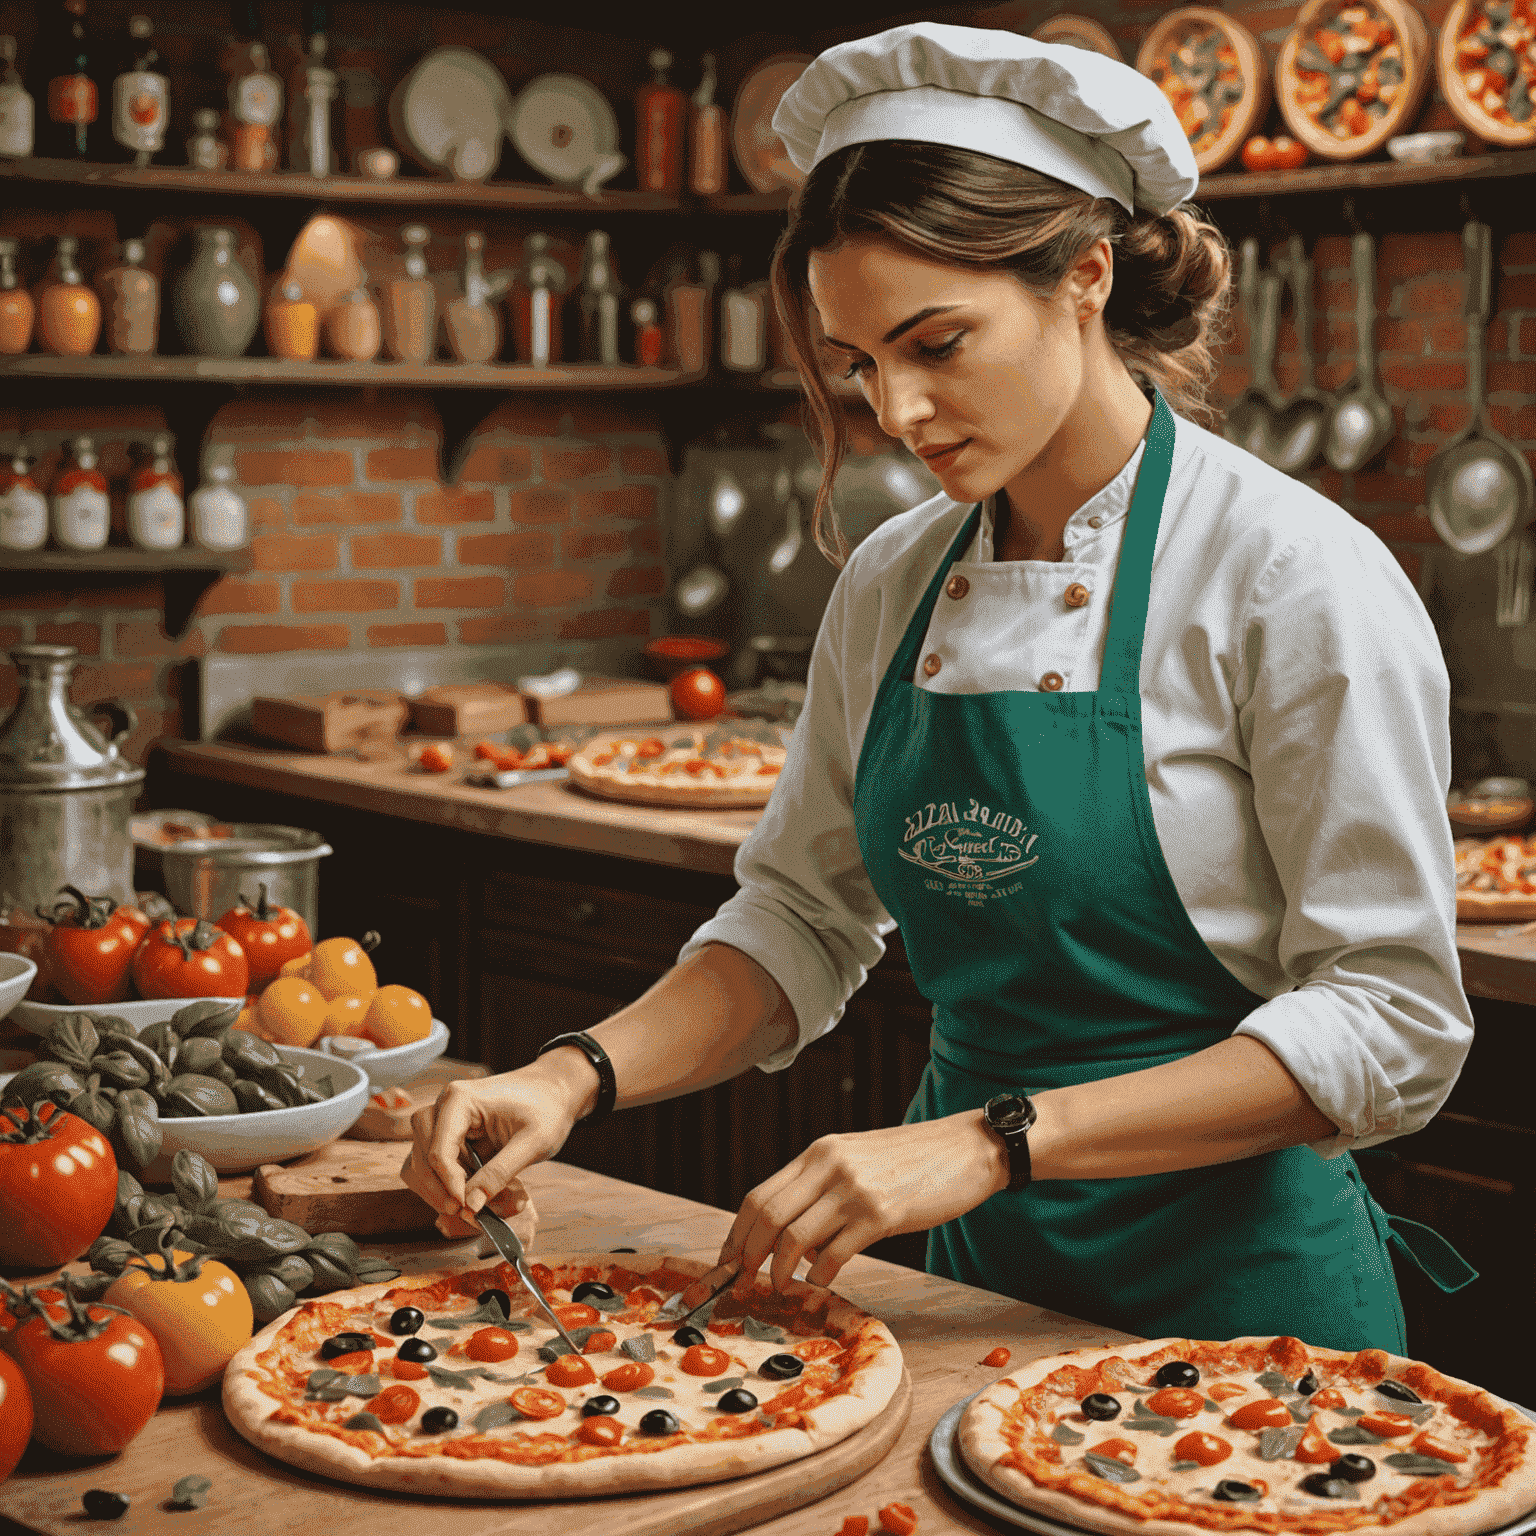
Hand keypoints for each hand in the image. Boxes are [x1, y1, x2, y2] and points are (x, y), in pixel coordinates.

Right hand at [399, 1061, 585, 1238]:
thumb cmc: (547, 1108)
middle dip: (442, 1191)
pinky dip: (450, 1186)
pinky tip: (476, 1196)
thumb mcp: (533, 1142)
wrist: (555, 1092)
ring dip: (443, 1191)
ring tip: (477, 1207)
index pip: (439, 1151)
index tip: (467, 1209)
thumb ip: (500, 1173)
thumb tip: (471, 1206)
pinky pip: (435, 1168)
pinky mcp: (451, 1137)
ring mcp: (444, 1122)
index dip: (450, 1185)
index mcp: (460, 1100)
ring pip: (421, 1166)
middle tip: (471, 1214)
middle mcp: (444, 1108)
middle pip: (423, 1159)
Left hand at [717, 1111, 1007, 1292]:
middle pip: (766, 1216)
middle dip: (747, 1256)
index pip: (758, 1194)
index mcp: (819, 1152)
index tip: (728, 1262)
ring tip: (781, 1287)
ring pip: (793, 1236)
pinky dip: (820, 1273)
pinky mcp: (881, 1213)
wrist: (969, 1149)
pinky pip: (834, 1252)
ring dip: (779, 1270)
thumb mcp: (858, 1160)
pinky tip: (821, 1279)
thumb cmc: (916, 1160)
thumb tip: (793, 1240)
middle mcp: (829, 1165)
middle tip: (744, 1283)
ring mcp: (855, 1189)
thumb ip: (823, 1189)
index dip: (737, 1234)